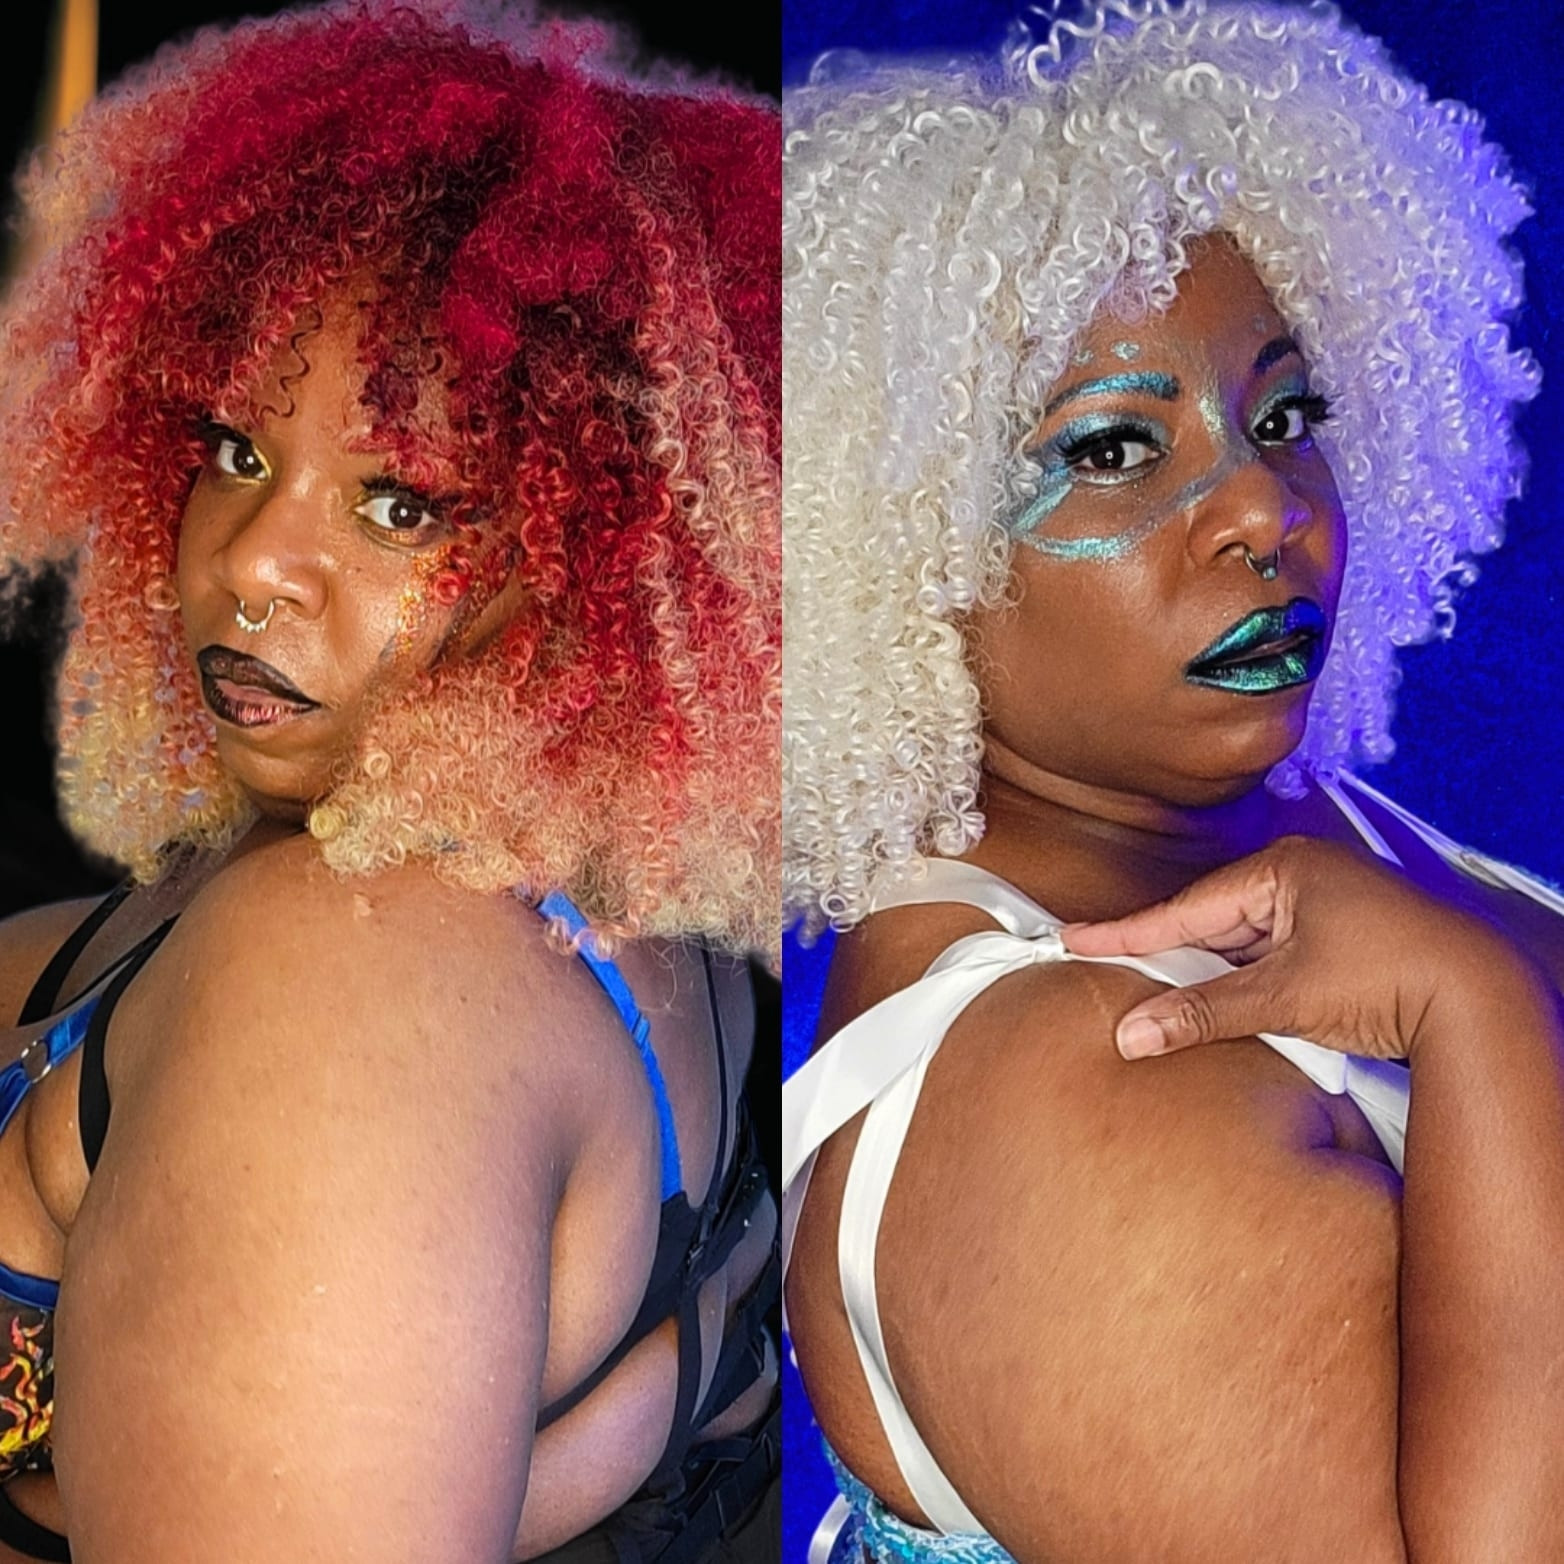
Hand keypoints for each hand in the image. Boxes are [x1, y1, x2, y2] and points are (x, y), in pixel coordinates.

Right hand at [1061, 836, 1521, 1062]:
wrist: (1483, 1000)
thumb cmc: (1390, 978)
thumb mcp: (1283, 998)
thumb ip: (1202, 1014)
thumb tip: (1133, 1034)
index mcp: (1281, 870)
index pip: (1184, 908)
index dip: (1126, 931)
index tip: (1075, 938)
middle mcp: (1300, 878)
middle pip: (1210, 926)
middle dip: (1168, 961)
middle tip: (1109, 976)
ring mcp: (1323, 907)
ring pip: (1241, 946)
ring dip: (1210, 979)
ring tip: (1162, 1005)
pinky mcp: (1341, 940)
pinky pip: (1271, 959)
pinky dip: (1245, 986)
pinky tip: (1223, 1009)